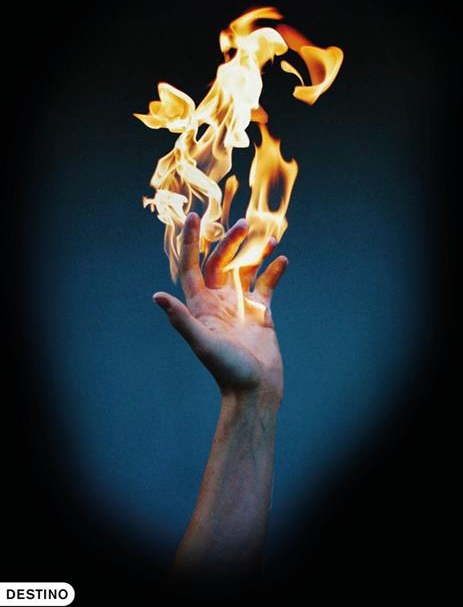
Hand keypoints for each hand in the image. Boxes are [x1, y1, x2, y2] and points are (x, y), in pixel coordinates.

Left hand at [153, 212, 287, 402]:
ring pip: (245, 268)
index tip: (194, 217)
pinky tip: (282, 260)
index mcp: (200, 305)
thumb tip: (157, 296)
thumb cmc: (227, 370)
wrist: (255, 390)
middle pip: (221, 261)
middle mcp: (218, 301)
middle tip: (244, 224)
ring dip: (255, 252)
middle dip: (230, 241)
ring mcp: (239, 305)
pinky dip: (273, 270)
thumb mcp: (203, 343)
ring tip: (269, 238)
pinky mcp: (260, 312)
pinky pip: (266, 284)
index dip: (190, 241)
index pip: (192, 266)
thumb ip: (182, 319)